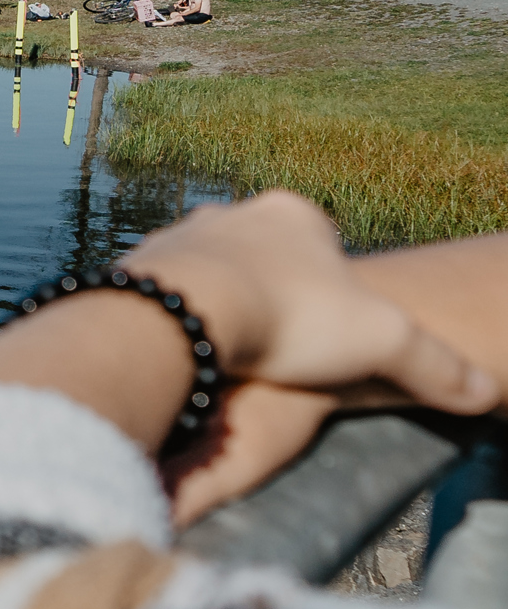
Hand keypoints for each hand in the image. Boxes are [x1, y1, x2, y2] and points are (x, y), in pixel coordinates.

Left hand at [122, 191, 498, 522]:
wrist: (177, 316)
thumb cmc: (288, 318)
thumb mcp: (382, 344)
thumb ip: (435, 366)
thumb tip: (485, 394)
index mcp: (293, 215)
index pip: (324, 243)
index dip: (335, 287)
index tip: (332, 325)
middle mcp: (231, 214)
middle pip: (263, 256)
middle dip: (275, 294)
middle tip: (281, 341)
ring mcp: (178, 238)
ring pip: (210, 272)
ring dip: (223, 306)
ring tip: (234, 352)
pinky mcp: (135, 270)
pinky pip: (164, 296)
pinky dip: (180, 321)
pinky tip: (188, 353)